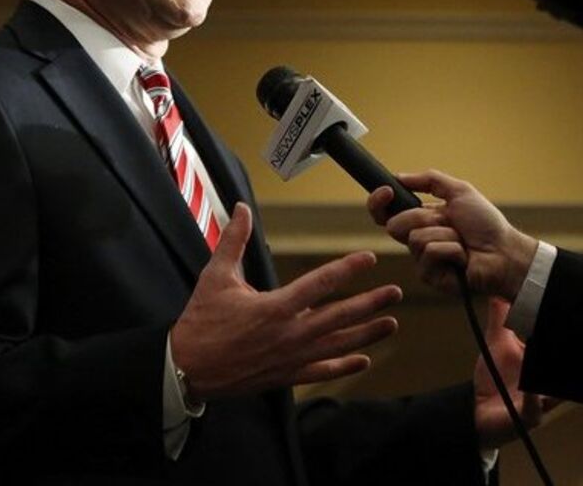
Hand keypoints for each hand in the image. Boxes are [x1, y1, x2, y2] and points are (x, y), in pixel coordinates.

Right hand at [171, 203, 402, 400]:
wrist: (187, 369)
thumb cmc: (201, 322)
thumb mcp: (215, 277)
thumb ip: (233, 241)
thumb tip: (241, 208)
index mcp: (275, 307)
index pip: (320, 284)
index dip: (347, 269)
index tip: (368, 258)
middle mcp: (289, 334)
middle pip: (340, 317)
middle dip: (370, 303)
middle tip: (395, 292)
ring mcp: (290, 358)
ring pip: (338, 345)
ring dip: (367, 334)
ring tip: (391, 323)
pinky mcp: (286, 375)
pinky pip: (321, 371)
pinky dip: (343, 367)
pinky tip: (363, 360)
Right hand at [367, 170, 536, 300]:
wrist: (504, 251)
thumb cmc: (485, 224)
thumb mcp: (459, 191)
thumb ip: (429, 181)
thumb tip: (398, 176)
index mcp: (419, 220)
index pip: (385, 213)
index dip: (378, 202)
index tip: (386, 190)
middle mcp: (416, 239)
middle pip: (395, 225)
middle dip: (422, 218)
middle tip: (448, 222)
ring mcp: (421, 260)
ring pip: (416, 238)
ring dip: (445, 234)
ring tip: (462, 241)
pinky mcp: (429, 276)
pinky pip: (431, 253)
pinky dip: (452, 249)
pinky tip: (463, 256)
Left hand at [474, 298, 556, 447]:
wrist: (477, 410)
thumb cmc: (493, 376)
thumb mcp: (497, 341)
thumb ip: (500, 314)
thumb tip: (499, 286)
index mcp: (541, 360)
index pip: (556, 343)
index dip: (562, 330)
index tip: (568, 311)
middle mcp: (547, 379)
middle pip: (560, 364)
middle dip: (564, 352)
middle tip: (570, 336)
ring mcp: (541, 399)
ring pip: (555, 388)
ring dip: (552, 376)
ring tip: (551, 360)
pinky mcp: (529, 416)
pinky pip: (536, 408)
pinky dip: (535, 399)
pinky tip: (534, 390)